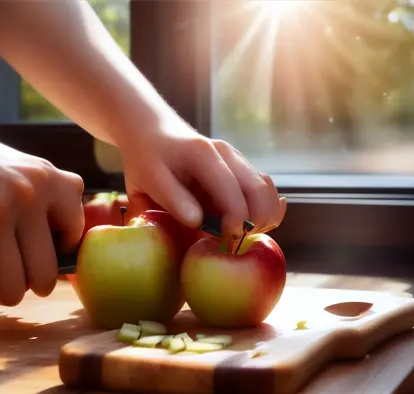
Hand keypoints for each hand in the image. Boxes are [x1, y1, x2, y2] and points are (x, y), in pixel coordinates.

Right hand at [0, 101, 83, 304]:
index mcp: (51, 179)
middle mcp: (31, 195)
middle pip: (45, 275)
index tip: (30, 251)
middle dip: (28, 287)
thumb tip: (66, 252)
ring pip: (14, 288)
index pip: (74, 237)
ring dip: (0, 294)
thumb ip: (47, 199)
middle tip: (10, 280)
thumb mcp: (20, 167)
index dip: (53, 253)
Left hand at [119, 119, 285, 238]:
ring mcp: (237, 160)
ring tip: (241, 236)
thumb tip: (197, 222)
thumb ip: (172, 199)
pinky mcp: (239, 168)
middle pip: (260, 191)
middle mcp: (227, 154)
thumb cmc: (146, 159)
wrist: (151, 131)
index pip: (233, 193)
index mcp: (204, 155)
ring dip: (264, 217)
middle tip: (235, 244)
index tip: (225, 244)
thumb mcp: (148, 179)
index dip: (235, 223)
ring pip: (267, 189)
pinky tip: (247, 225)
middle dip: (255, 223)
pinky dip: (263, 209)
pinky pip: (262, 189)